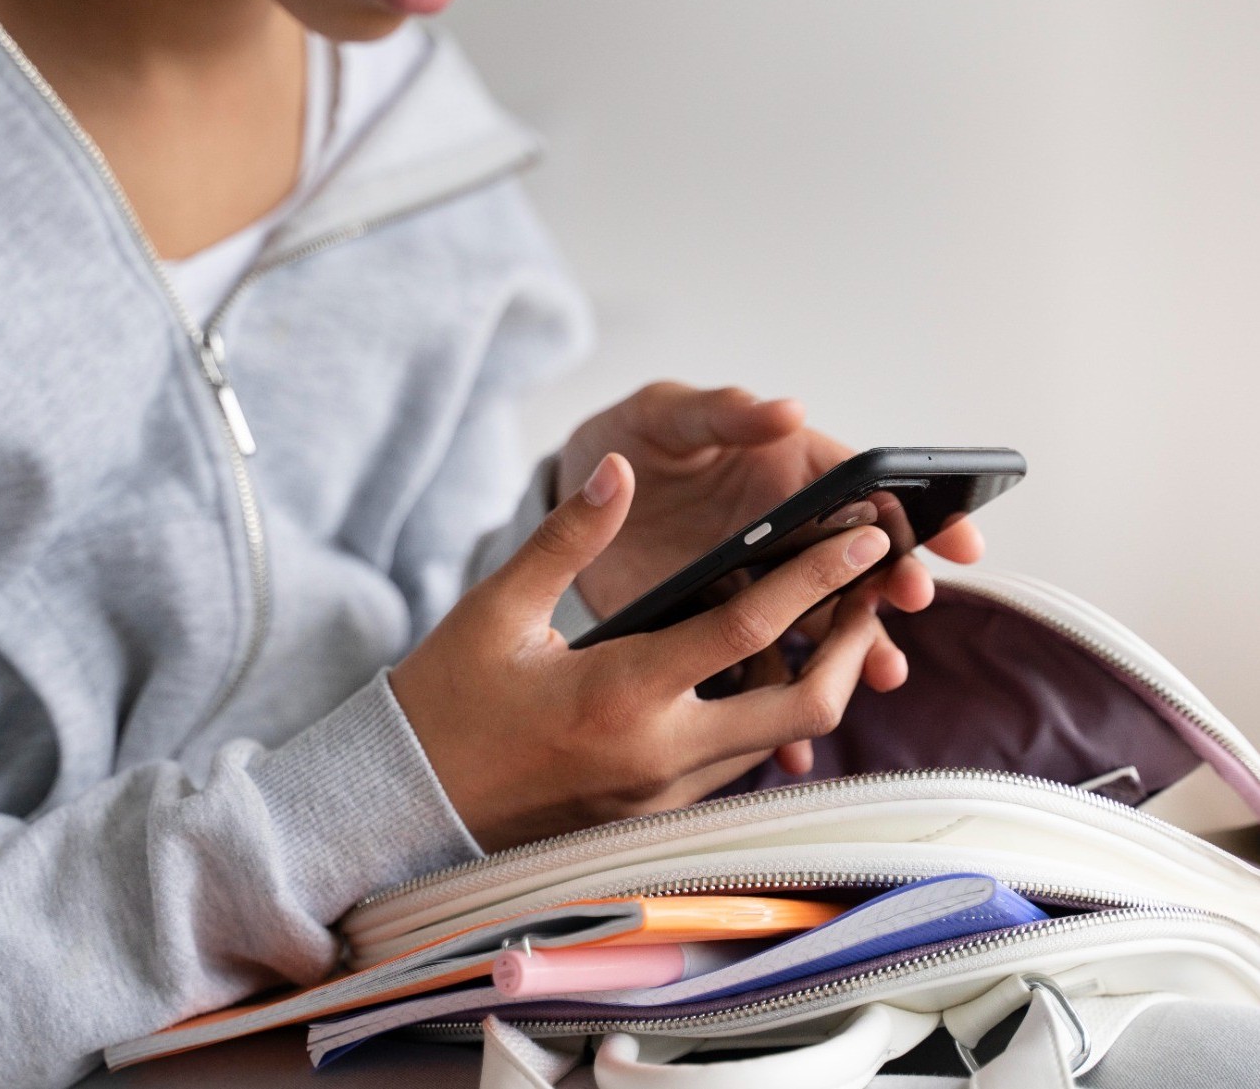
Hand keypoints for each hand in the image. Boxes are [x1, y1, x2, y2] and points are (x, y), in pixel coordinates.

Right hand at [389, 454, 898, 851]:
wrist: (408, 802)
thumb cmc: (446, 701)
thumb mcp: (497, 607)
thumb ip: (568, 534)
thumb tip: (619, 470)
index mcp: (622, 693)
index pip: (751, 629)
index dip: (819, 577)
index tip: (868, 539)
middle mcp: (659, 755)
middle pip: (803, 707)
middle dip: (853, 645)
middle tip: (874, 591)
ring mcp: (661, 794)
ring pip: (777, 740)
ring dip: (812, 680)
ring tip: (827, 618)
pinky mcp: (653, 813)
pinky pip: (736, 762)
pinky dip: (764, 713)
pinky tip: (754, 667)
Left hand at [555, 384, 984, 774]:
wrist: (576, 489)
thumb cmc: (633, 435)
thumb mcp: (671, 414)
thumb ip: (723, 413)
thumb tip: (786, 410)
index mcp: (790, 472)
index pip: (870, 492)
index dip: (918, 514)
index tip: (958, 540)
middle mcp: (790, 533)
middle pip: (858, 565)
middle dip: (893, 585)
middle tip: (910, 602)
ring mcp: (760, 585)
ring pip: (823, 626)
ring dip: (856, 653)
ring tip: (878, 675)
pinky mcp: (721, 629)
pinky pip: (761, 673)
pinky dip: (778, 711)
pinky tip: (791, 742)